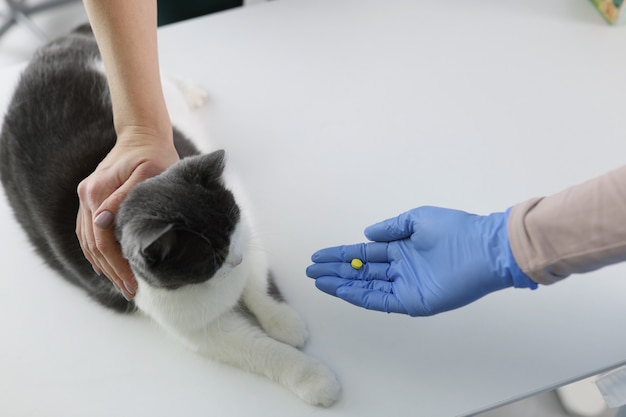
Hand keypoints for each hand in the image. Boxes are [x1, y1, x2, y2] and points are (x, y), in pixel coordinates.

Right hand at [76, 127, 178, 299]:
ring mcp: (86, 197)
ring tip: (121, 285)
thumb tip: (101, 222)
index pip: (103, 240)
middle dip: (111, 271)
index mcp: (97, 192)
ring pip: (87, 242)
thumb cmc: (154, 154)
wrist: (143, 135)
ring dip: (103, 265)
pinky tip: (109, 266)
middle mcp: (87, 196)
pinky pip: (89, 232)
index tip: (133, 283)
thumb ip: (124, 197)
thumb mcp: (147, 174)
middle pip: (93, 245)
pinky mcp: (92, 198)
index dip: (117, 265)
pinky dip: (97, 252)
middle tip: (130, 291)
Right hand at [306, 206, 536, 315]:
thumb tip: (367, 235)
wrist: (485, 249)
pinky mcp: (414, 301)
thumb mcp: (418, 219)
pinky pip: (382, 300)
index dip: (341, 255)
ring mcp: (406, 286)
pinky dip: (361, 296)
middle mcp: (400, 268)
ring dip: (342, 284)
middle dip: (336, 271)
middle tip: (311, 270)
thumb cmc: (455, 230)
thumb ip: (391, 228)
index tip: (319, 255)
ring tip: (320, 280)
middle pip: (361, 272)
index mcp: (401, 248)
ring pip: (367, 287)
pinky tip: (342, 290)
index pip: (364, 254)